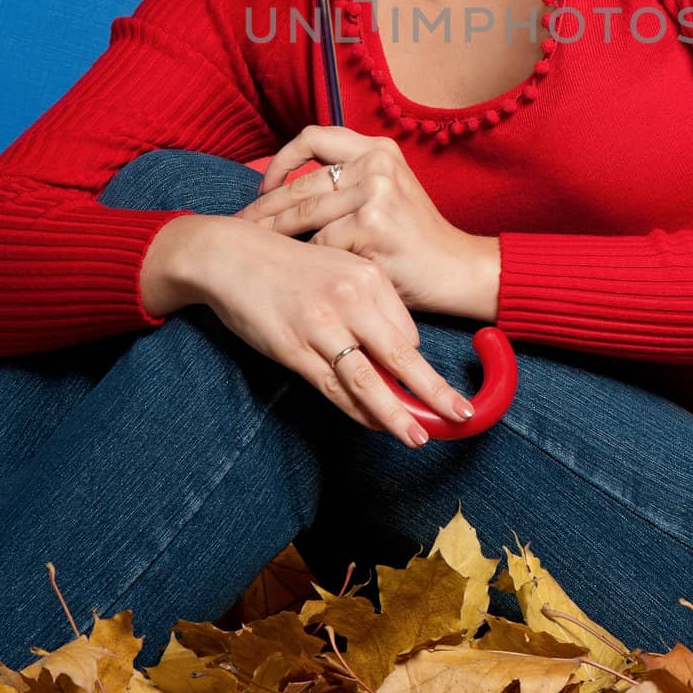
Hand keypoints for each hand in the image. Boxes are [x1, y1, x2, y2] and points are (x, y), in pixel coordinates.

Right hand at [197, 218, 477, 446]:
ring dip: (398, 414)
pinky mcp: (293, 348)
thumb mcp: (336, 269)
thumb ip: (366, 304)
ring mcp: (321, 325)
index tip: (423, 384)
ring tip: (420, 437)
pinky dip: (357, 410)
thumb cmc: (285, 265)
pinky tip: (374, 424)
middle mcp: (350, 299)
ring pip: (369, 380)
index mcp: (368, 276)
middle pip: (402, 355)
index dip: (416, 362)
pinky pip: (334, 388)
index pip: (408, 330)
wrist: (229, 255)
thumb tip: (394, 352)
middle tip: (463, 415)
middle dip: (434, 390)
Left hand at [234, 126, 492, 317]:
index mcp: (378, 149)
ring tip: (255, 251)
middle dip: (263, 209)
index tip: (265, 187)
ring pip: (304, 217)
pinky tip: (300, 275)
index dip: (280, 161)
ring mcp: (375, 193)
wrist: (457, 270)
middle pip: (301, 184)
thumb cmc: (414, 238)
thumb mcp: (389, 191)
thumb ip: (348, 180)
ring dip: (275, 237)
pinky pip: (321, 246)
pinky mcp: (371, 227)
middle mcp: (377, 163)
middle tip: (241, 227)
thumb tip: (282, 188)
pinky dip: (311, 263)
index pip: (312, 137)